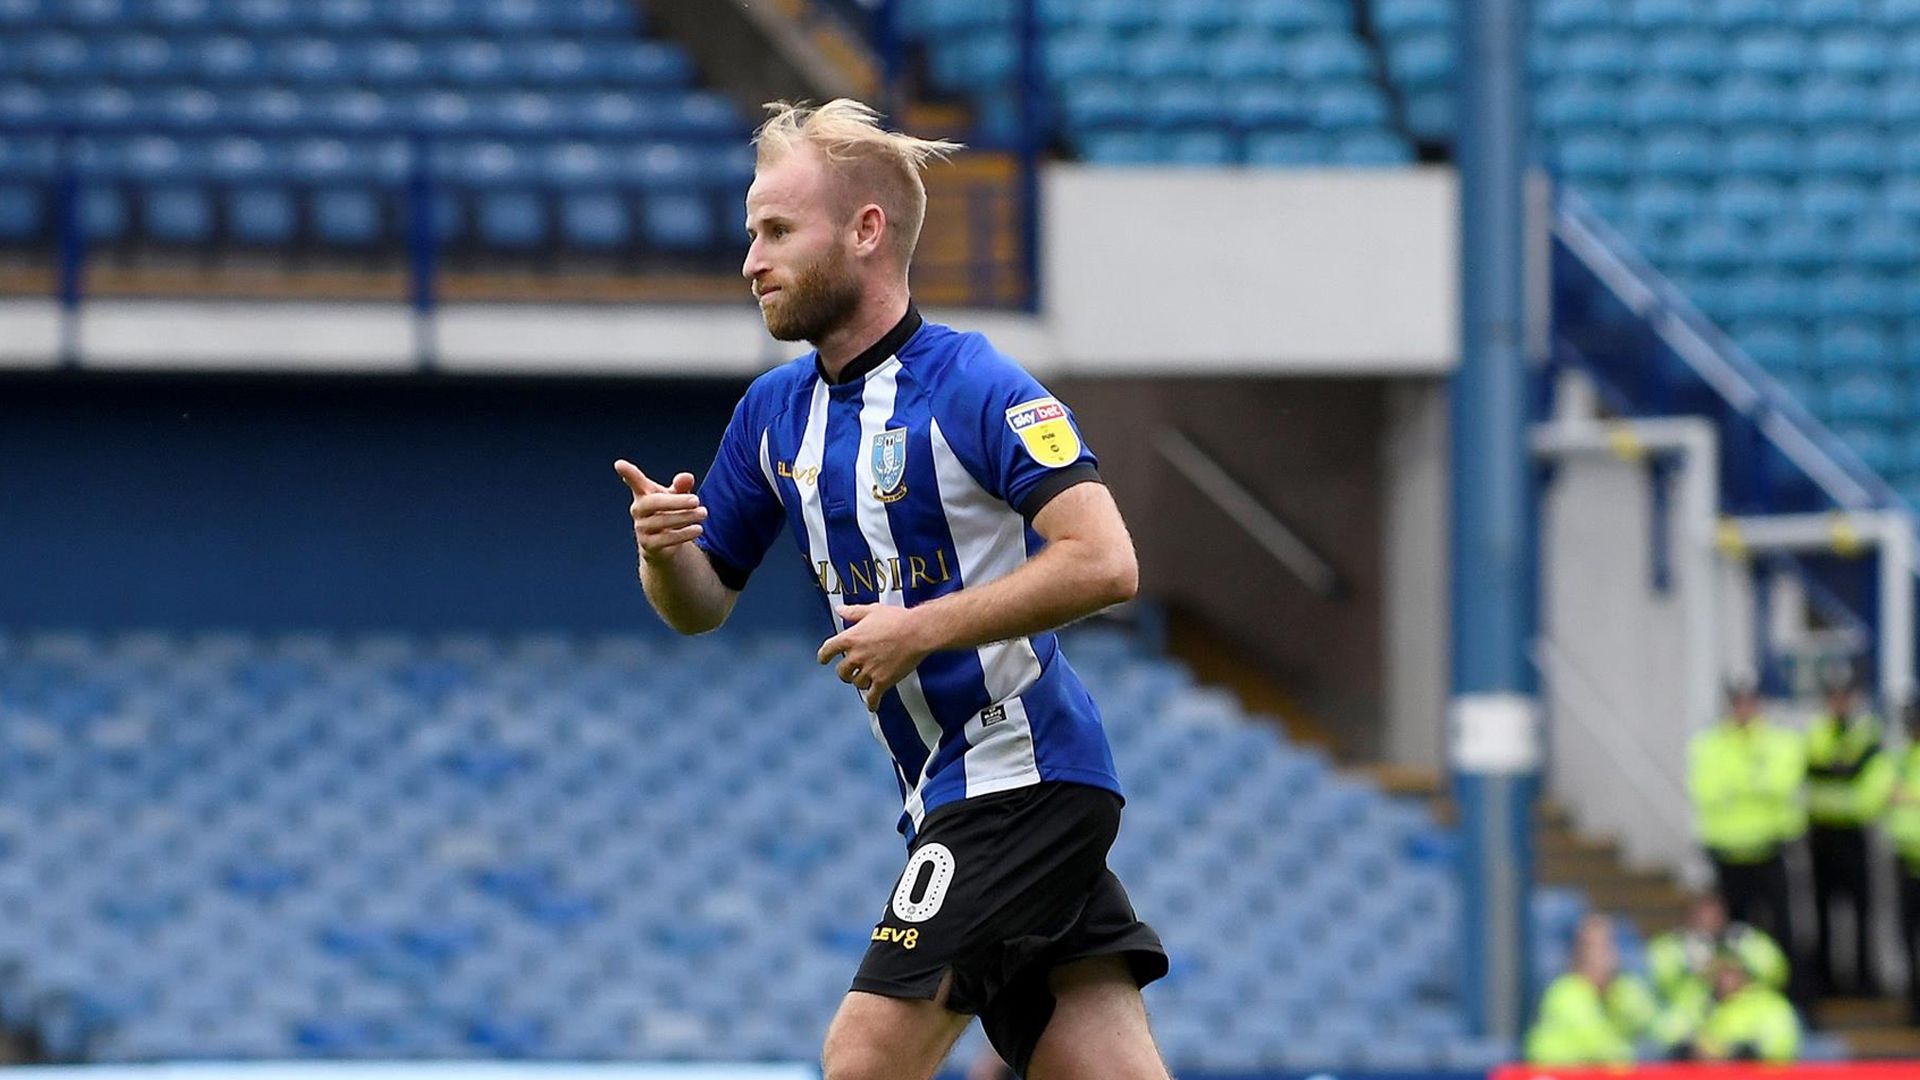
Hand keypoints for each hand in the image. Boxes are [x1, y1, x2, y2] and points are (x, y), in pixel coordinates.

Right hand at [615, 460, 706, 564]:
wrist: (665, 545)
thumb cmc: (668, 513)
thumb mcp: (676, 497)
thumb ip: (681, 486)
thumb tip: (687, 477)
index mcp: (643, 494)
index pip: (634, 481)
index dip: (627, 473)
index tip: (619, 464)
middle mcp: (639, 510)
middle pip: (654, 502)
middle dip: (676, 501)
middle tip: (697, 500)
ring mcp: (642, 528)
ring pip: (662, 521)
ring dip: (685, 517)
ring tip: (703, 513)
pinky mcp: (648, 545)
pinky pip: (666, 539)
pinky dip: (684, 534)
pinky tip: (697, 529)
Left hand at [817, 603, 934, 710]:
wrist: (917, 632)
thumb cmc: (897, 619)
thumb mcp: (872, 611)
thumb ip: (853, 612)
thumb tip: (839, 610)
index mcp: (851, 638)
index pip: (828, 650)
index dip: (824, 656)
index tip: (823, 660)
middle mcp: (856, 656)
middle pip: (842, 671)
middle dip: (845, 672)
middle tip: (850, 672)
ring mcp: (869, 670)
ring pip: (857, 683)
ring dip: (860, 682)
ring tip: (866, 681)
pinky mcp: (883, 681)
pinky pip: (873, 697)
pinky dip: (872, 703)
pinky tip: (872, 705)